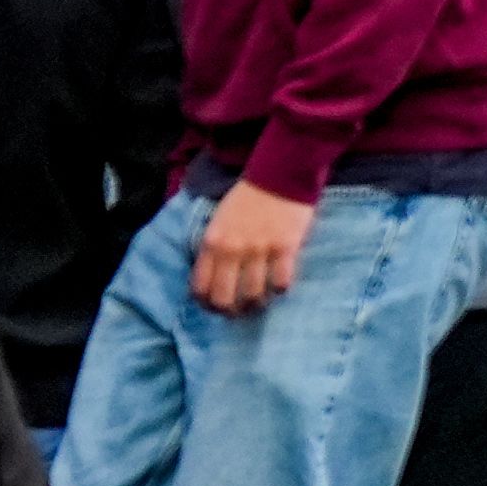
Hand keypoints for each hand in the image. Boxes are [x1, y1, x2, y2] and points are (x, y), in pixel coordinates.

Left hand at [191, 180, 316, 312]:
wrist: (280, 173)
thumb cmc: (247, 198)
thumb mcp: (219, 221)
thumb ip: (215, 248)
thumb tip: (215, 277)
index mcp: (212, 243)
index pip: (200, 288)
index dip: (207, 305)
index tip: (217, 306)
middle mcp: (232, 250)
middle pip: (224, 298)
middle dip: (231, 311)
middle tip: (240, 311)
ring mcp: (260, 250)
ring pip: (253, 294)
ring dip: (256, 304)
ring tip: (262, 302)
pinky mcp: (286, 247)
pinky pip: (281, 281)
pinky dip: (280, 289)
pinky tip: (281, 285)